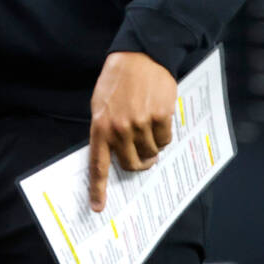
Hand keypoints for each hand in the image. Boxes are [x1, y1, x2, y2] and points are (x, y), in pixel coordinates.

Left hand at [88, 52, 177, 212]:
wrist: (141, 55)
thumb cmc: (118, 80)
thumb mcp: (101, 104)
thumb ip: (104, 129)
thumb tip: (110, 156)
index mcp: (101, 126)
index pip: (98, 165)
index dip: (98, 189)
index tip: (98, 208)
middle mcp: (119, 128)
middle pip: (131, 164)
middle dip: (138, 162)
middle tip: (142, 153)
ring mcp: (140, 123)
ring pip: (151, 153)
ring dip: (153, 146)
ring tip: (149, 125)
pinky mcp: (160, 117)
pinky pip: (165, 140)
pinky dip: (164, 134)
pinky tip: (159, 117)